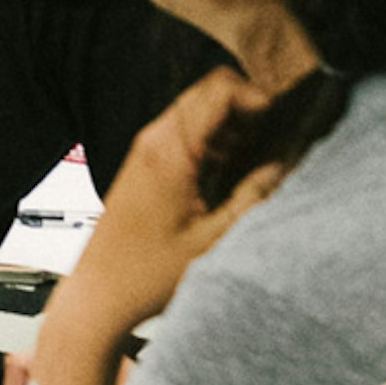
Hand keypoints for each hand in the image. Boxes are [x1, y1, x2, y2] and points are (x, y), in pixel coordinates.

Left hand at [55, 68, 292, 340]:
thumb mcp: (213, 242)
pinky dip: (217, 144)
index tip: (286, 122)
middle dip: (250, 110)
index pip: (220, 89)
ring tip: (264, 160)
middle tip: (281, 142)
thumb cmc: (147, 274)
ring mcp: (149, 150)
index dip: (258, 96)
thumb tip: (287, 164)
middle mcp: (155, 139)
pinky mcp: (148, 166)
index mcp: (170, 148)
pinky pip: (188, 136)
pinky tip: (236, 174)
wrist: (98, 295)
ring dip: (234, 128)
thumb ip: (254, 198)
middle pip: (211, 95)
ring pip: (200, 114)